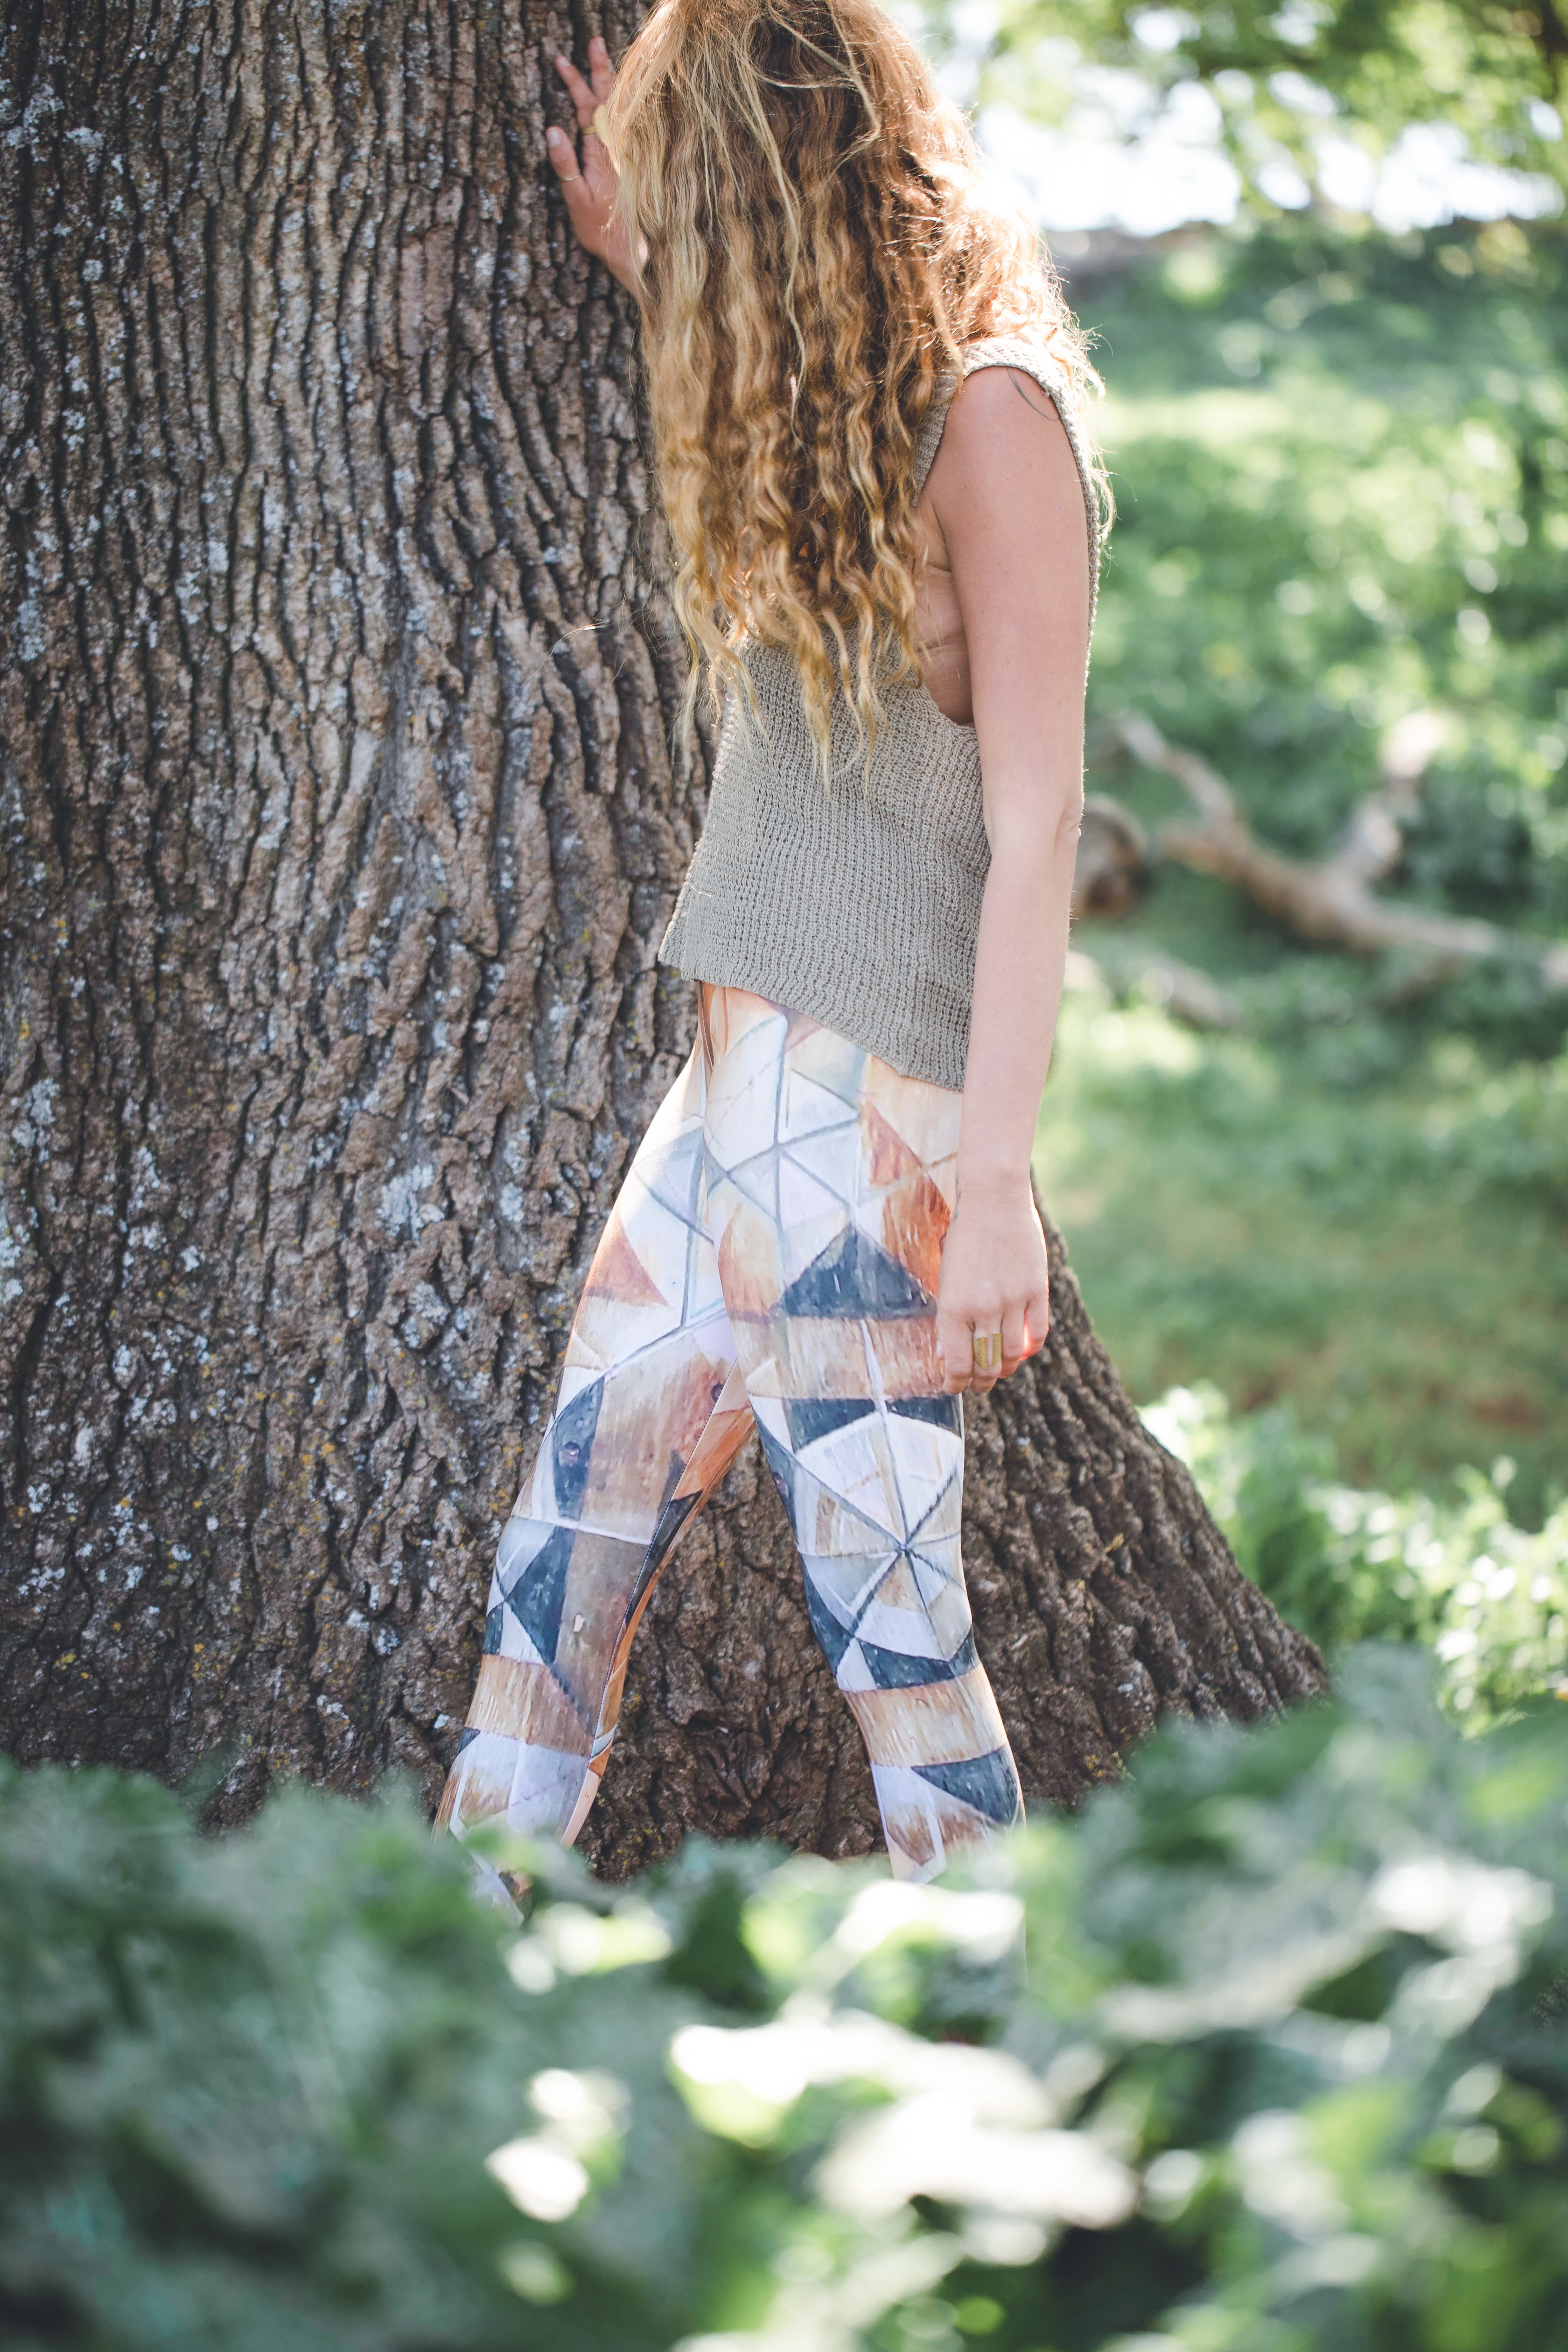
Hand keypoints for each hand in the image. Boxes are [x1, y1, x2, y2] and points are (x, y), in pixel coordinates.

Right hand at [545, 37, 640, 294]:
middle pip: (608, 100)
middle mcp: (617, 148)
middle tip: (594, 42)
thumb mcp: (576, 199)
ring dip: (613, 82)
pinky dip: (624, 105)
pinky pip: (628, 124)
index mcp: (601, 152)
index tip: (562, 60)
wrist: (633, 251)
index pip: (587, 107)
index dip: (576, 82)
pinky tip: (622, 96)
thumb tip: (552, 129)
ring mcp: (627, 153)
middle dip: (599, 70)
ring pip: (621, 109)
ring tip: (606, 59)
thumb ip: (565, 164)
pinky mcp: (632, 162)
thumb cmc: (601, 230)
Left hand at [936, 1177, 1049, 1396]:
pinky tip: (1023, 1351)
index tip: (954, 1388)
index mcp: (952, 1307)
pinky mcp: (1036, 1291)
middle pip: (985, 1364)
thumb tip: (948, 1354)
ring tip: (1000, 1371)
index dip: (956, 1383)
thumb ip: (949, 1315)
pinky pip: (1037, 1333)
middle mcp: (982, 1310)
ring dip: (1004, 1369)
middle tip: (978, 1386)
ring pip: (1011, 1354)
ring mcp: (1012, 1302)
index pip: (957, 1364)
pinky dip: (1029, 1348)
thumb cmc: (963, 1234)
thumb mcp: (946, 1276)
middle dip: (980, 1382)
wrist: (994, 1199)